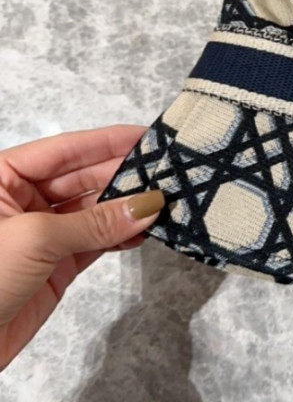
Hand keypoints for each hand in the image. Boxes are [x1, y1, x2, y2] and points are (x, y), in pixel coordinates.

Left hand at [0, 130, 161, 365]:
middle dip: (122, 175)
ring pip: (91, 212)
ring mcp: (40, 233)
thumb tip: (147, 205)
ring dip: (126, 208)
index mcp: (3, 176)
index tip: (147, 136)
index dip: (106, 142)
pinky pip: (94, 242)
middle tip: (168, 172)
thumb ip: (94, 222)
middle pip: (81, 178)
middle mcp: (21, 199)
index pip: (63, 150)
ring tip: (166, 200)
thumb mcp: (36, 239)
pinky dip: (119, 237)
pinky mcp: (55, 266)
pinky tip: (145, 230)